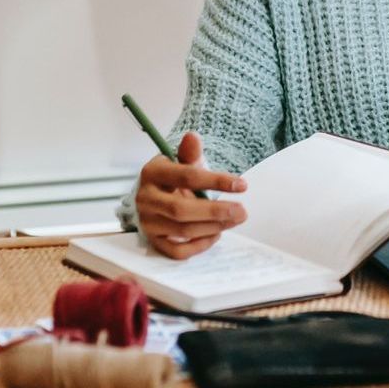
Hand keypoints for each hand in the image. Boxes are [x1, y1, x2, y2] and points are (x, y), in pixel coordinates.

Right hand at [135, 131, 248, 259]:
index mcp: (152, 173)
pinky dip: (200, 246)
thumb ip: (190, 152)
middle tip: (242, 211)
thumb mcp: (182, 160)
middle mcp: (146, 199)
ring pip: (182, 231)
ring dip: (213, 227)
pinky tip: (217, 234)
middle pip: (181, 209)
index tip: (242, 185)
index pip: (187, 177)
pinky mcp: (153, 241)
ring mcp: (147, 222)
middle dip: (216, 211)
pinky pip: (177, 251)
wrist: (156, 194)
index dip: (216, 181)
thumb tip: (193, 136)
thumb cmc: (174, 177)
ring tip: (235, 219)